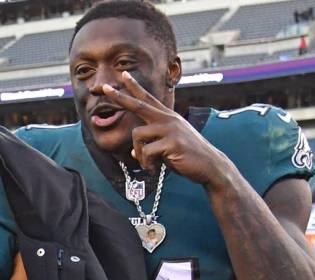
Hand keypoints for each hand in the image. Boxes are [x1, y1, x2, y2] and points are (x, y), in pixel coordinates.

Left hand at [102, 71, 234, 188]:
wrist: (210, 166)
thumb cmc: (187, 157)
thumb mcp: (167, 147)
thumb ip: (151, 145)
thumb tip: (133, 153)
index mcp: (167, 117)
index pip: (148, 98)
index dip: (134, 87)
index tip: (123, 75)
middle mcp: (168, 119)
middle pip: (139, 105)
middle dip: (120, 97)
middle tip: (104, 87)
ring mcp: (171, 130)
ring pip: (137, 135)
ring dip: (138, 154)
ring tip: (147, 164)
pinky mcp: (172, 143)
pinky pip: (146, 152)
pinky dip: (146, 164)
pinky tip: (153, 170)